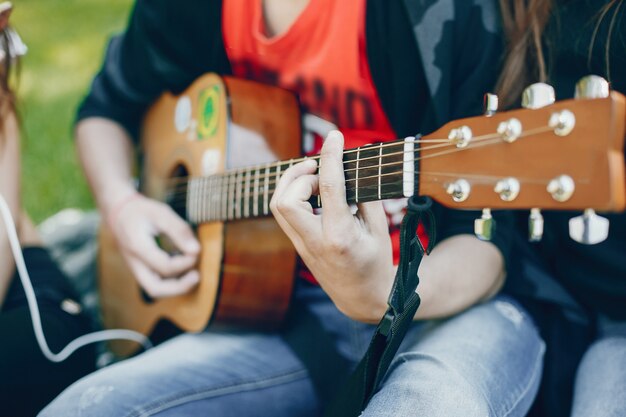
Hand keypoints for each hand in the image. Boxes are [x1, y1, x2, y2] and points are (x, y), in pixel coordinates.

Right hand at [106, 192, 200, 297]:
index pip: (165, 267)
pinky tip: (183, 269)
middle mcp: (134, 262)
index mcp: (138, 247)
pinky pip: (155, 282)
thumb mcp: (162, 213)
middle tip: (196, 276)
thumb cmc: (142, 211)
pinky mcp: (140, 269)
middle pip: (155, 288)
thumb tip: (196, 250)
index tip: (196, 251)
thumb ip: (179, 231)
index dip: (185, 263)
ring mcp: (136, 268)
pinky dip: (171, 281)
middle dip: (179, 287)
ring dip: (176, 287)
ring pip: (154, 289)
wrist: (119, 212)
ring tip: (193, 274)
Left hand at [270, 131, 393, 320]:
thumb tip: (355, 162)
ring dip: (291, 184)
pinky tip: (314, 192)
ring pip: (278, 206)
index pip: (329, 188)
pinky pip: (284, 214)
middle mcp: (315, 242)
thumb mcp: (378, 228)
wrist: (362, 298)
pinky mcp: (297, 246)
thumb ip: (365, 194)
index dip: (331, 156)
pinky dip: (294, 195)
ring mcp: (302, 246)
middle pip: (286, 200)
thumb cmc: (375, 262)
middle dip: (298, 175)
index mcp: (340, 237)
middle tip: (319, 167)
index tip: (334, 136)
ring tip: (315, 177)